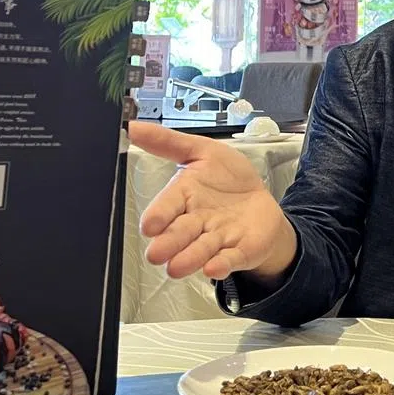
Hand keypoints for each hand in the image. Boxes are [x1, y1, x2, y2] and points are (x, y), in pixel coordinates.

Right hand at [128, 121, 297, 282]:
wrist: (261, 203)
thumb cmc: (228, 180)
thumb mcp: (203, 152)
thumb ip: (169, 142)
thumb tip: (132, 127)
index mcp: (185, 197)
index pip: (167, 206)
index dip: (159, 215)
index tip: (150, 225)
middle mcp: (197, 222)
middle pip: (180, 233)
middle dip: (169, 243)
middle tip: (156, 253)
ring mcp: (218, 239)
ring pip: (200, 250)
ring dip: (189, 258)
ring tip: (176, 267)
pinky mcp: (240, 251)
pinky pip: (229, 259)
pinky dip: (221, 264)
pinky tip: (214, 267)